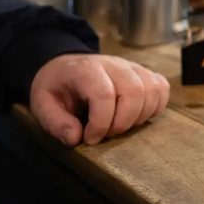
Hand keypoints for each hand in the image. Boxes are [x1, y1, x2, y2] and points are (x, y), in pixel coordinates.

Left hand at [29, 54, 169, 146]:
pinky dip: (156, 105)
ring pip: (152, 89)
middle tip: (107, 134)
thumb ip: (55, 123)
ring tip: (121, 125)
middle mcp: (114, 64)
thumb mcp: (42, 104)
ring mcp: (132, 67)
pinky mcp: (144, 72)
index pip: (104, 94)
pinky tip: (139, 115)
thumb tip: (76, 138)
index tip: (90, 138)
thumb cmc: (56, 87)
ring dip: (140, 116)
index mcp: (86, 70)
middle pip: (134, 91)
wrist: (66, 65)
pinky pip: (162, 87)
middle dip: (123, 122)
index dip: (101, 123)